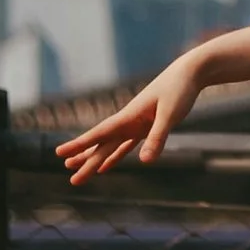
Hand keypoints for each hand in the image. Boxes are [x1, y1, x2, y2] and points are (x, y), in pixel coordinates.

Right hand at [57, 46, 214, 183]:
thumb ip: (157, 137)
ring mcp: (136, 124)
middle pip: (102, 145)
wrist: (190, 72)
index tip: (59, 153)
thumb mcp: (170, 114)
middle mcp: (128, 121)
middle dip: (85, 160)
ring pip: (110, 145)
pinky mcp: (146, 126)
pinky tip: (105, 166)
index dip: (79, 145)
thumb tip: (145, 162)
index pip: (98, 134)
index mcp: (128, 116)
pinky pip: (126, 145)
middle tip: (70, 177)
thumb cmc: (180, 90)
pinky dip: (115, 156)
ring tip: (76, 169)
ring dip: (94, 158)